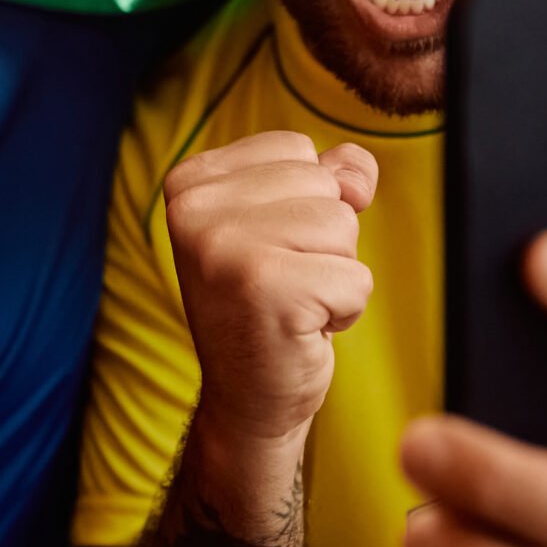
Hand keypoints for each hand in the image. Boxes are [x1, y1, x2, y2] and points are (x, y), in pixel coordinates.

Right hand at [164, 132, 377, 449]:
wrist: (247, 398)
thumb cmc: (271, 303)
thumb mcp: (288, 221)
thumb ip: (327, 174)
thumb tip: (356, 174)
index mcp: (190, 182)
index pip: (296, 148)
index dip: (304, 202)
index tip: (266, 249)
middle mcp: (195, 210)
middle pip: (323, 185)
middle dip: (323, 238)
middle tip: (281, 282)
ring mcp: (225, 249)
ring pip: (343, 227)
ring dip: (334, 272)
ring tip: (292, 302)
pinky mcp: (265, 291)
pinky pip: (356, 278)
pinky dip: (344, 309)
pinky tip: (302, 327)